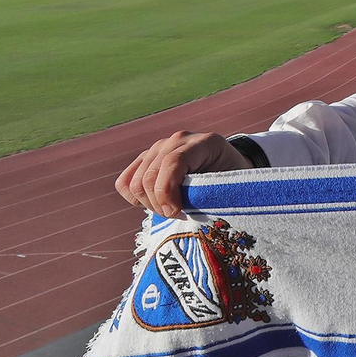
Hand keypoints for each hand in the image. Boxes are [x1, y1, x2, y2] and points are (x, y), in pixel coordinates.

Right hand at [115, 131, 252, 218]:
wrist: (226, 169)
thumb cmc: (230, 182)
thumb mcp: (229, 186)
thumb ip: (207, 194)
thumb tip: (178, 210)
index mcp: (204, 143)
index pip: (172, 163)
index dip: (168, 192)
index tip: (176, 213)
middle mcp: (177, 140)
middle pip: (149, 176)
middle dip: (160, 205)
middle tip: (180, 215)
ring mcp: (158, 147)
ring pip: (134, 182)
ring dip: (150, 204)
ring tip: (172, 210)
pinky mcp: (145, 159)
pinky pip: (125, 183)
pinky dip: (136, 199)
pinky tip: (157, 203)